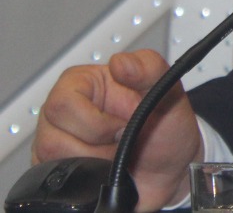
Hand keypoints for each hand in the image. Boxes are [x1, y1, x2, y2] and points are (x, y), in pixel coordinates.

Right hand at [33, 49, 201, 211]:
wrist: (171, 167)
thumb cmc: (165, 126)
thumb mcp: (167, 90)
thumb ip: (149, 68)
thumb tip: (120, 63)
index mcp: (83, 84)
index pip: (63, 102)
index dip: (96, 120)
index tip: (123, 122)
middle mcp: (64, 112)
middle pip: (53, 136)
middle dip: (98, 142)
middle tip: (123, 137)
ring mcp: (57, 142)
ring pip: (54, 159)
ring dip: (95, 160)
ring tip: (116, 151)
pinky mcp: (59, 168)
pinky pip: (58, 176)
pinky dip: (88, 175)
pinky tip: (106, 166)